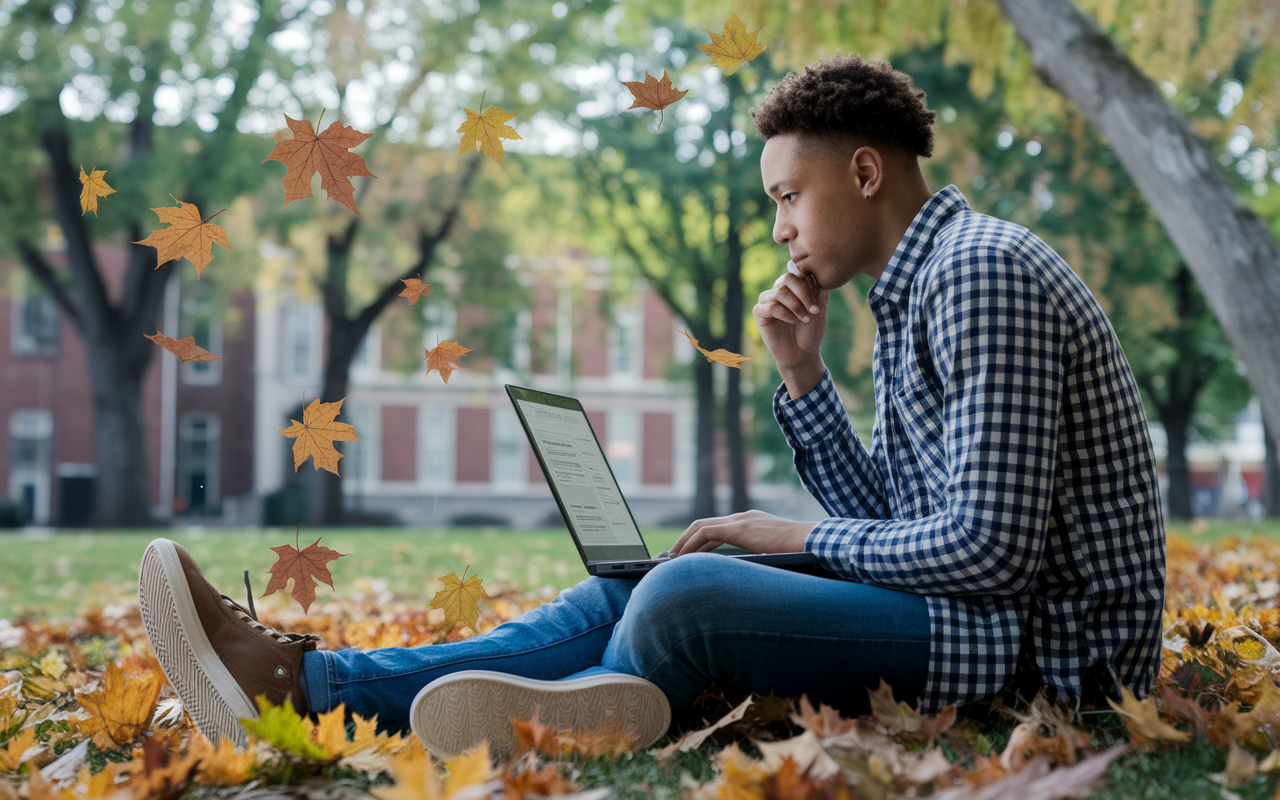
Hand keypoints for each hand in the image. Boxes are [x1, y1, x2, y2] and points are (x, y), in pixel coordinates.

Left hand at [669, 510, 814, 556]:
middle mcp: (744, 518)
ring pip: (701, 527)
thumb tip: (744, 580)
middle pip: (704, 526)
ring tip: (670, 559)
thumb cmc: (801, 553)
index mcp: (751, 523)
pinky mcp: (741, 528)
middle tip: (670, 557)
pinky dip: (692, 544)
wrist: (815, 542)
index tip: (684, 555)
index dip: (698, 542)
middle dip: (684, 541)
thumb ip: (758, 560)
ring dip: (683, 543)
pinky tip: (683, 558)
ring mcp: (742, 520)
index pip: (717, 529)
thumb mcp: (775, 556)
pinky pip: (707, 533)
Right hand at [753, 263, 828, 395]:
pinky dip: (785, 314)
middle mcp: (778, 290)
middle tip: (814, 310)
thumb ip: (819, 290)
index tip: (819, 302)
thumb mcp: (820, 308)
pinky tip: (793, 322)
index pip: (798, 273)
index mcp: (792, 287)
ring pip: (779, 293)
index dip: (809, 284)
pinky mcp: (759, 313)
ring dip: (795, 306)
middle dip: (803, 294)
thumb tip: (819, 272)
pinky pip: (770, 307)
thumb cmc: (811, 332)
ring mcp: (767, 301)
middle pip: (787, 278)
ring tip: (805, 318)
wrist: (802, 354)